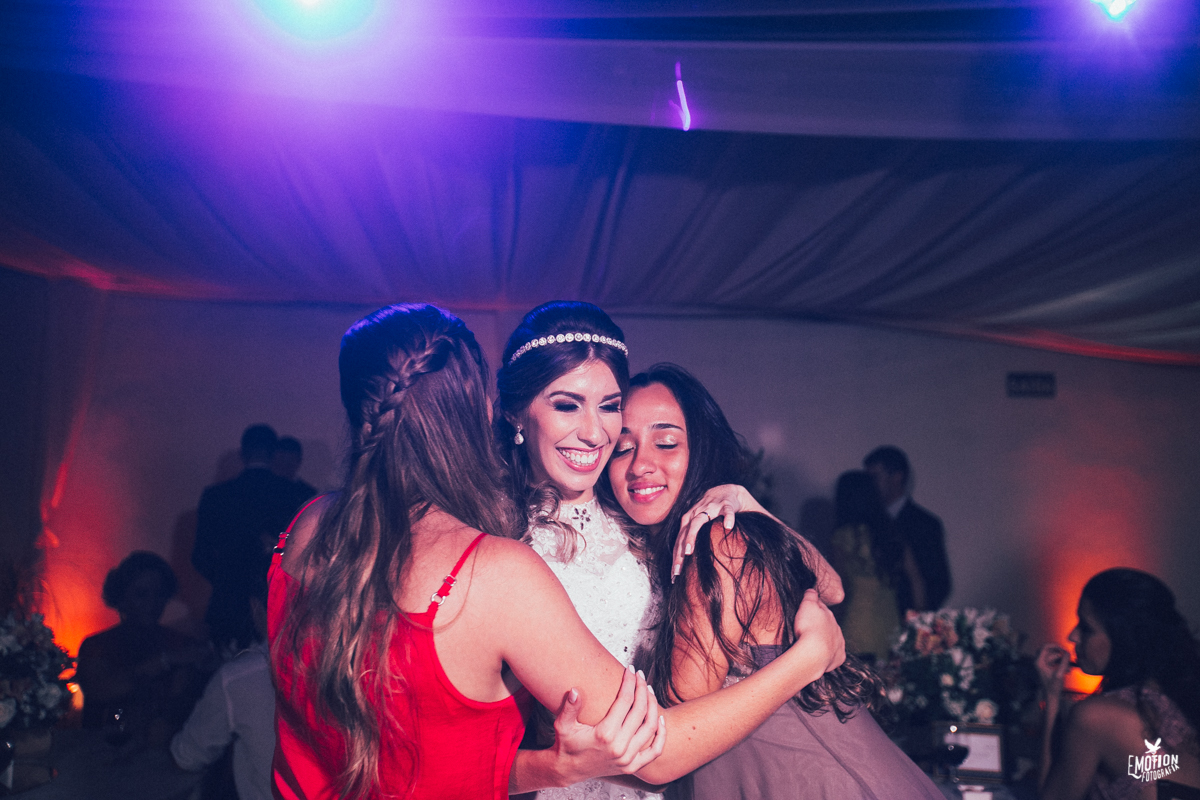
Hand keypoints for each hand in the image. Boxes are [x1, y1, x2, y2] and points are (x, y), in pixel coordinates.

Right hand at [548, 667, 665, 785]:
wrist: (568, 770)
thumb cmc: (565, 746)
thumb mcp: (563, 725)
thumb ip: (569, 708)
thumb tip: (575, 691)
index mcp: (604, 735)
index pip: (625, 701)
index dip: (629, 682)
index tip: (630, 670)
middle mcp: (619, 747)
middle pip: (640, 711)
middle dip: (642, 689)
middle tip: (640, 676)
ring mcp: (627, 759)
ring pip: (650, 727)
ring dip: (653, 706)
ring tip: (648, 690)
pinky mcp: (631, 766)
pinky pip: (655, 751)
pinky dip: (661, 735)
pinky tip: (661, 719)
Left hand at [672, 485, 762, 580]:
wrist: (726, 491)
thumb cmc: (711, 512)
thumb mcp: (699, 525)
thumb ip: (693, 540)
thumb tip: (690, 563)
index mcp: (688, 521)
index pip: (678, 541)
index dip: (675, 557)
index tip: (673, 575)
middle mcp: (695, 513)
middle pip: (683, 533)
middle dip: (679, 551)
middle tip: (677, 569)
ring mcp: (709, 508)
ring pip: (698, 521)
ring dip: (691, 535)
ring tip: (689, 551)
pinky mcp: (726, 504)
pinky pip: (727, 511)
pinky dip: (728, 518)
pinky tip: (729, 527)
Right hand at [793, 589, 844, 673]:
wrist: (814, 653)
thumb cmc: (808, 628)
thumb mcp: (807, 606)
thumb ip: (811, 596)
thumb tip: (812, 590)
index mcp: (829, 615)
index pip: (822, 609)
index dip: (814, 609)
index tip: (806, 611)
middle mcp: (836, 628)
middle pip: (828, 624)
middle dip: (821, 625)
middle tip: (808, 628)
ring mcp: (839, 643)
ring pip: (833, 639)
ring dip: (825, 640)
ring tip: (813, 644)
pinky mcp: (838, 657)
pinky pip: (834, 655)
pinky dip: (829, 654)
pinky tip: (820, 656)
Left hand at [1035, 643, 1069, 699]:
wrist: (1051, 697)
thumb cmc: (1054, 687)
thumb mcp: (1060, 674)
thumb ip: (1064, 662)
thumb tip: (1068, 652)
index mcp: (1039, 662)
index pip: (1045, 647)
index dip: (1056, 646)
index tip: (1065, 649)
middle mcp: (1038, 662)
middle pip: (1050, 651)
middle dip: (1060, 655)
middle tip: (1068, 657)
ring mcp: (1042, 665)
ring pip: (1053, 657)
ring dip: (1062, 661)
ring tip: (1069, 669)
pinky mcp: (1046, 668)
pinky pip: (1054, 662)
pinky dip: (1060, 665)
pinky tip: (1068, 671)